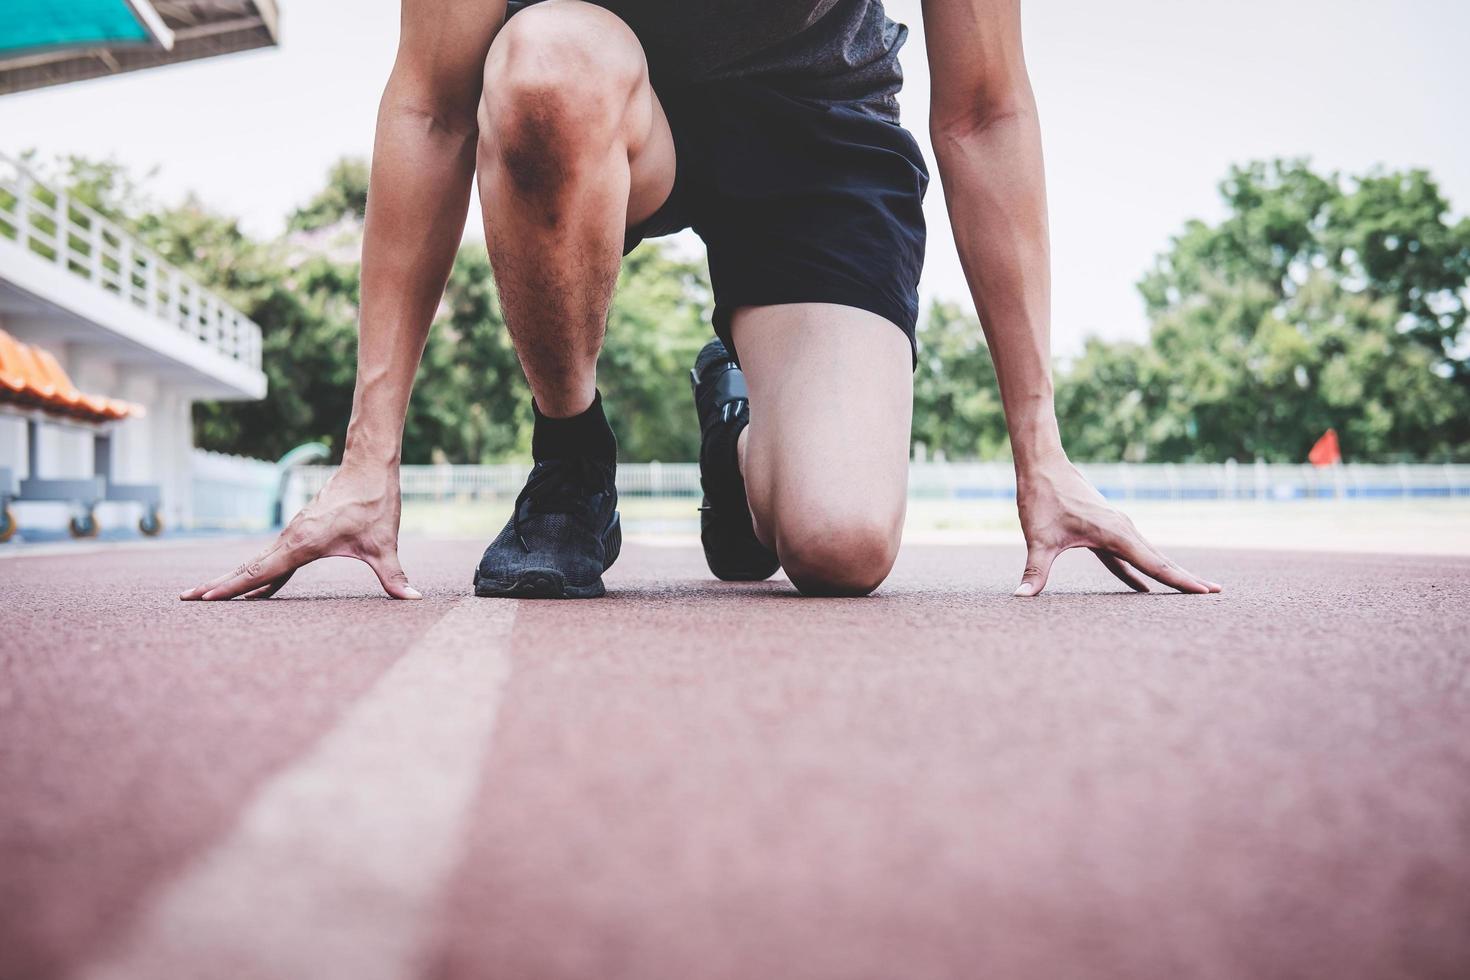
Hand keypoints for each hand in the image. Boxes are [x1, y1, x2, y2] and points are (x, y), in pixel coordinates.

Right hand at [180, 461, 419, 600]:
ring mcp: (294, 534)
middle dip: (218, 585)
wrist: (368, 466)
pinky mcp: (302, 531)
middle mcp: (291, 538)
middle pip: (248, 567)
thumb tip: (412, 599)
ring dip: (234, 578)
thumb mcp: (384, 544)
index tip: (205, 598)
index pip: (260, 572)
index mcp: (302, 544)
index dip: (232, 587)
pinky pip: (274, 557)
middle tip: (186, 599)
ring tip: (209, 595)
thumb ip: (394, 576)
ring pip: (258, 561)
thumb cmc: (374, 504)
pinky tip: (257, 589)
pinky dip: (259, 572)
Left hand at [1012, 452, 1221, 596]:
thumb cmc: (1041, 499)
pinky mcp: (1107, 527)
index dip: (1179, 580)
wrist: (1042, 464)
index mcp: (1115, 534)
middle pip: (1160, 560)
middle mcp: (1123, 530)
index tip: (1205, 592)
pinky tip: (1142, 588)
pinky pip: (1129, 554)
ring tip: (1191, 590)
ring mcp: (1117, 527)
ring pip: (1147, 555)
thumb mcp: (1037, 539)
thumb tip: (1021, 597)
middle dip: (1185, 578)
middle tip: (1216, 593)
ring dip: (1167, 572)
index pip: (1153, 564)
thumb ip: (1035, 571)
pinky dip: (1140, 569)